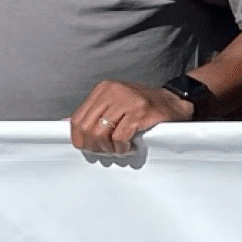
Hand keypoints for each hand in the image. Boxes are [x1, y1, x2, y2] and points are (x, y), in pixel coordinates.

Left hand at [69, 80, 194, 155]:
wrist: (177, 101)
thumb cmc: (144, 106)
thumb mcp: (115, 104)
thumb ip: (94, 114)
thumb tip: (64, 124)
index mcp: (103, 89)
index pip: (77, 119)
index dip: (80, 139)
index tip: (91, 148)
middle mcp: (113, 92)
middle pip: (87, 128)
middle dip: (94, 146)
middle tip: (106, 152)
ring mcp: (127, 101)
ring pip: (101, 133)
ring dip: (108, 148)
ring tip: (118, 149)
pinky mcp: (140, 112)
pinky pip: (120, 137)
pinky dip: (121, 147)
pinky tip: (129, 147)